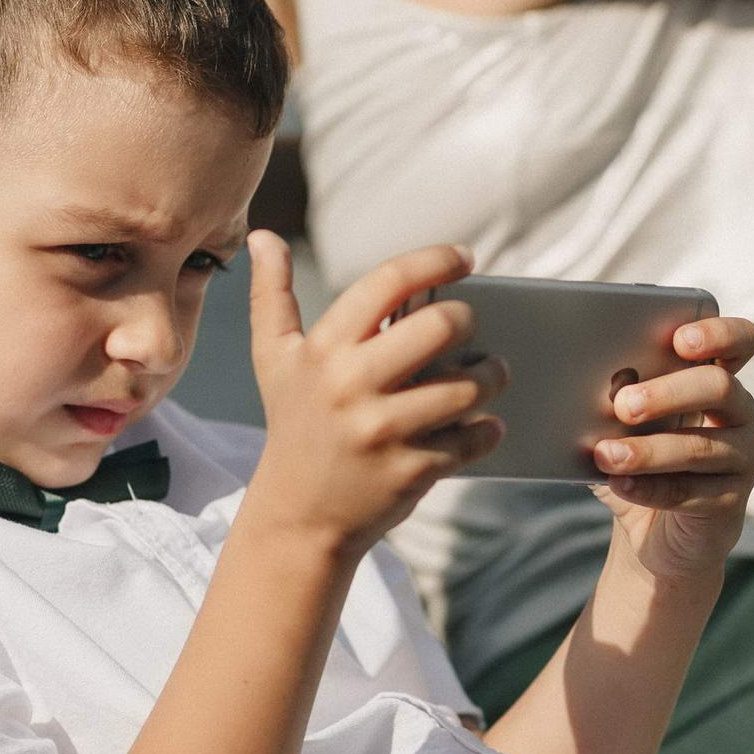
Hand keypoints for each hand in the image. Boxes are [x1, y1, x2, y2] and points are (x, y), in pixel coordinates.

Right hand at [241, 233, 505, 558]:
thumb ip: (270, 295)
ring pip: (469, 385)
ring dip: (491, 375)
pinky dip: (488, 429)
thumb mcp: (274, 359)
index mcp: (325, 349)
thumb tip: (263, 237)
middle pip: (442, 326)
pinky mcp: (412, 470)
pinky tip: (481, 424)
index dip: (436, 260)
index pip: (389, 281)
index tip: (465, 258)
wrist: (298, 516)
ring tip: (486, 374)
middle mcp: (353, 385)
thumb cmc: (294, 425)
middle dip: (468, 320)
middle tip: (468, 327)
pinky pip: (474, 438)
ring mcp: (384, 430)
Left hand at [589, 317, 753, 579]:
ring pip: (701, 446)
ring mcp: (743, 457)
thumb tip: (600, 385)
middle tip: (623, 405)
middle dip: (668, 392)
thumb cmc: (636, 461)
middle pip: (719, 387)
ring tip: (604, 454)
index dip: (718, 334)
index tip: (681, 340)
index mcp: (714, 378)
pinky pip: (691, 491)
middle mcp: (739, 412)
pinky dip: (649, 487)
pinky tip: (618, 484)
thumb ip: (616, 400)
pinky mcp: (732, 502)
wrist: (652, 535)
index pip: (738, 342)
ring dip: (648, 450)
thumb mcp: (620, 426)